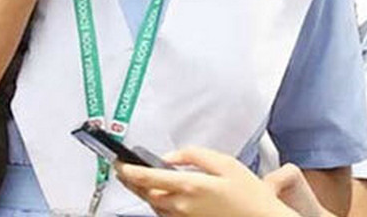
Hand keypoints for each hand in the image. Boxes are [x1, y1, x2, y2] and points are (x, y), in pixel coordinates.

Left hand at [116, 147, 329, 216]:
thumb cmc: (249, 195)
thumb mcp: (224, 163)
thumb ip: (193, 155)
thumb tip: (169, 158)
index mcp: (191, 187)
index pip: (149, 179)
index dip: (129, 171)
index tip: (117, 163)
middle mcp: (183, 206)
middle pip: (146, 194)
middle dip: (131, 181)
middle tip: (121, 169)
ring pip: (153, 205)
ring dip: (142, 192)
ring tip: (134, 179)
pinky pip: (165, 213)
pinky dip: (157, 202)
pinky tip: (156, 193)